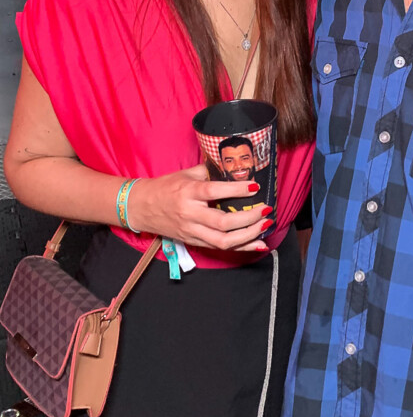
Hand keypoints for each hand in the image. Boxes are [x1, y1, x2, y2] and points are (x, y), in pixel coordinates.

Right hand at [126, 164, 272, 252]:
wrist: (141, 207)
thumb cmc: (165, 187)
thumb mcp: (186, 174)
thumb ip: (210, 172)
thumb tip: (235, 169)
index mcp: (188, 193)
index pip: (214, 192)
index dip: (236, 190)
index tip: (255, 187)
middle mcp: (190, 214)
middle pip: (223, 223)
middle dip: (249, 218)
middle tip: (266, 209)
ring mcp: (192, 231)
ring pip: (223, 241)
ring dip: (249, 235)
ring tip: (266, 225)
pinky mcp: (194, 242)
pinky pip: (221, 248)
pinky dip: (242, 247)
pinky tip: (259, 243)